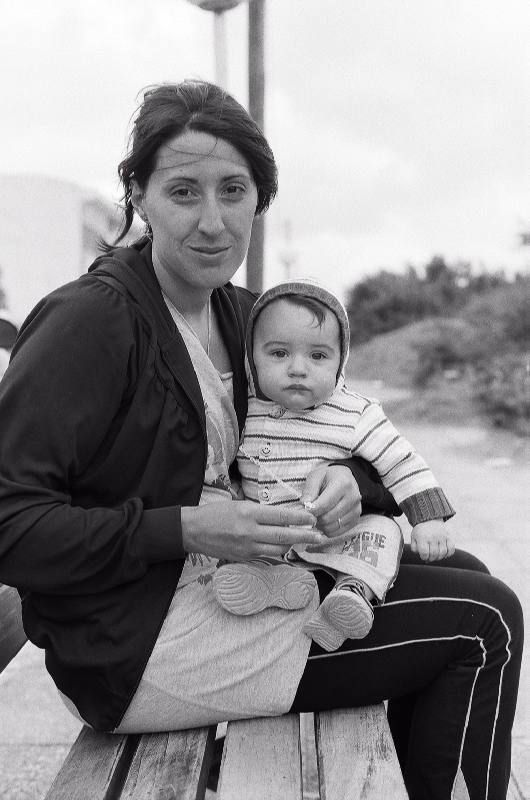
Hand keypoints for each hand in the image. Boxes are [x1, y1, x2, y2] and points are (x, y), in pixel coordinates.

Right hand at [181, 501, 326, 560]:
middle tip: (319, 536)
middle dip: (304, 536)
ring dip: (291, 546)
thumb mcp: (239, 504)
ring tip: (302, 541)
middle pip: (284, 536)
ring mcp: (246, 548)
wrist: (192, 531)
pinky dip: (276, 552)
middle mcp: (250, 532)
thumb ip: (260, 512)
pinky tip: (283, 549)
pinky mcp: (243, 558)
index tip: (312, 518)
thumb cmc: (215, 513)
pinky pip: (266, 557)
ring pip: (278, 550)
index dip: (300, 518)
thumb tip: (282, 516)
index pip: (281, 516)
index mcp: (249, 513)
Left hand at [301, 464, 361, 536]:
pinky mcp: (356, 520)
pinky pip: (337, 532)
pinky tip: (324, 521)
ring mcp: (356, 510)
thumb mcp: (316, 476)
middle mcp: (353, 497)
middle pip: (328, 518)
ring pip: (332, 527)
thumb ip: (309, 490)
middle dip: (315, 518)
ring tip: (316, 515)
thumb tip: (304, 505)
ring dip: (320, 525)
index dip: (311, 510)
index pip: (324, 504)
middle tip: (309, 513)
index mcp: (343, 483)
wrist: (345, 478)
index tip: (303, 510)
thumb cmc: (328, 477)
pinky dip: (327, 530)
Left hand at [410, 520, 455, 561]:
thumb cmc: (421, 531)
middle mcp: (433, 536)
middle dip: (431, 558)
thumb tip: (421, 555)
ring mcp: (442, 536)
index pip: (424, 552)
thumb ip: (414, 548)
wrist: (430, 519)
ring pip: (443, 552)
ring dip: (439, 557)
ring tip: (436, 556)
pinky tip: (444, 554)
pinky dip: (448, 554)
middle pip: (434, 553)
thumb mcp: (414, 537)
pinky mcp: (449, 536)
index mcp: (422, 536)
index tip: (424, 556)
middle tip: (430, 558)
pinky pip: (451, 549)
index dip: (424, 557)